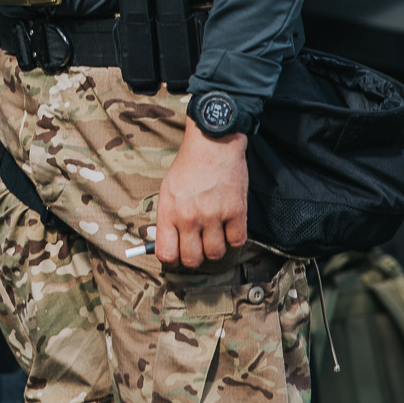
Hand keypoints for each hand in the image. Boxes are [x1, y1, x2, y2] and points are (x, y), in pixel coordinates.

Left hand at [154, 127, 248, 268]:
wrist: (213, 142)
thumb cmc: (188, 166)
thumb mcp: (167, 190)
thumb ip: (167, 218)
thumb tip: (167, 244)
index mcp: (169, 211)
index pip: (166, 254)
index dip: (172, 259)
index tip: (177, 255)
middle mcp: (190, 216)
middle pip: (192, 260)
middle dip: (195, 257)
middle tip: (198, 246)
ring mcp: (214, 215)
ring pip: (216, 253)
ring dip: (216, 247)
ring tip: (214, 233)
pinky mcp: (236, 211)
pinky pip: (237, 241)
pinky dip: (234, 237)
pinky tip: (229, 226)